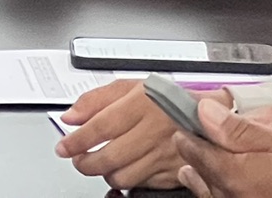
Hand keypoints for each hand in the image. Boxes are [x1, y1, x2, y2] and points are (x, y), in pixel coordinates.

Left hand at [56, 77, 228, 189]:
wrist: (208, 113)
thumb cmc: (166, 98)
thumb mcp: (130, 87)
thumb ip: (95, 100)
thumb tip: (70, 117)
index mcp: (142, 103)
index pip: (100, 127)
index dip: (77, 141)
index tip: (63, 147)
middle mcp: (155, 130)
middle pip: (109, 157)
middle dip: (85, 163)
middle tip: (78, 159)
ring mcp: (166, 154)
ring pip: (123, 177)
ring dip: (106, 173)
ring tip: (102, 162)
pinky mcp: (175, 172)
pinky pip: (142, 184)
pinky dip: (129, 178)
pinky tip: (126, 166)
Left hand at [178, 98, 271, 197]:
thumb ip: (239, 129)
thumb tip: (205, 112)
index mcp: (235, 174)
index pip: (191, 147)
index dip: (191, 127)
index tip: (192, 116)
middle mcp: (231, 197)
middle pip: (195, 169)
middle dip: (199, 149)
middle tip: (205, 132)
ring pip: (206, 189)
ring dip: (206, 171)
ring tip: (214, 155)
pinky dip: (221, 189)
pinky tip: (231, 181)